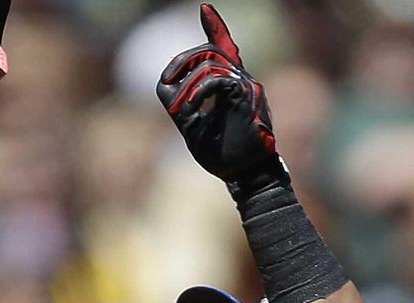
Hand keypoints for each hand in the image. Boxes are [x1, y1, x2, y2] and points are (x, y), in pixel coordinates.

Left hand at [156, 3, 276, 181]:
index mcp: (232, 85)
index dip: (216, 27)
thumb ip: (183, 101)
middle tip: (168, 80)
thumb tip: (167, 82)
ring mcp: (246, 86)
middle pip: (208, 50)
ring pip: (210, 62)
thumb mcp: (193, 125)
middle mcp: (242, 80)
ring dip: (187, 85)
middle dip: (182, 61)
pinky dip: (197, 92)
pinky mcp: (246, 97)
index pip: (225, 47)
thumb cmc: (223, 155)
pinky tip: (189, 108)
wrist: (245, 176)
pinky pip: (217, 79)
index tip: (205, 8)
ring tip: (182, 109)